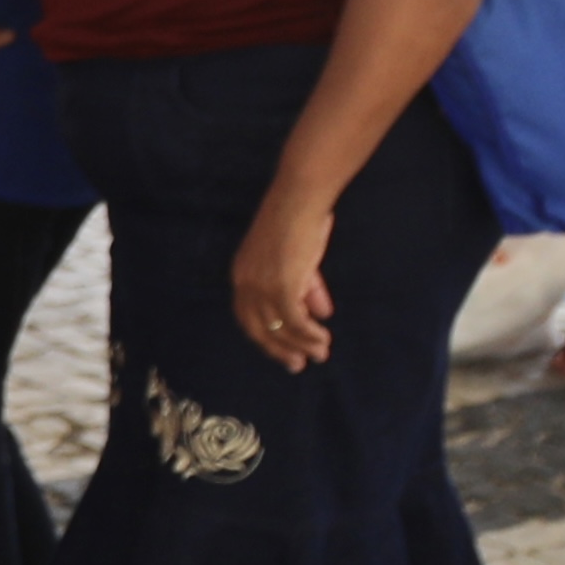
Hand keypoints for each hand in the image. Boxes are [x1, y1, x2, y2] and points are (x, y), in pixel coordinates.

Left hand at [234, 174, 338, 367]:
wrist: (300, 199)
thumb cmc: (300, 223)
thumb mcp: (299, 260)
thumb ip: (307, 288)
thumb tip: (322, 314)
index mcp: (242, 274)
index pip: (247, 317)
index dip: (265, 337)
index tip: (282, 352)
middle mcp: (245, 283)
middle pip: (259, 329)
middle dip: (279, 349)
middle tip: (297, 365)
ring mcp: (261, 285)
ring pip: (280, 328)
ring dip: (302, 344)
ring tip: (320, 353)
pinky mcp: (281, 285)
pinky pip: (295, 321)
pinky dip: (309, 334)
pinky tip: (322, 338)